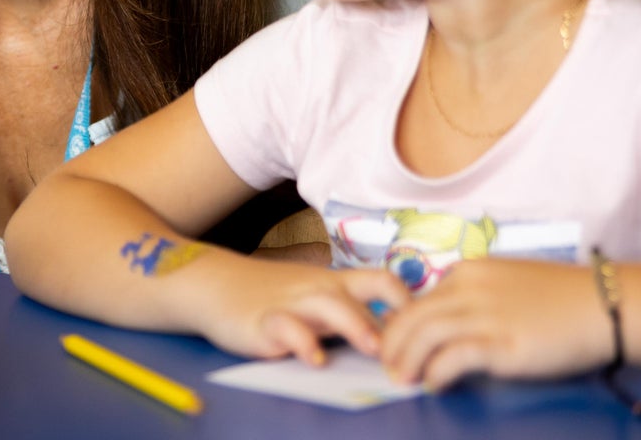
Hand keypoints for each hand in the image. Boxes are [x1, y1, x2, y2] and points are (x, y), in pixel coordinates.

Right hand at [200, 260, 410, 364]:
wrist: (213, 283)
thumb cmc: (270, 295)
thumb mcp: (313, 297)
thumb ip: (348, 313)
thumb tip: (398, 340)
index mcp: (336, 284)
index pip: (383, 282)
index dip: (410, 303)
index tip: (427, 331)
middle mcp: (319, 290)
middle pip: (363, 293)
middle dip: (390, 321)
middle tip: (410, 351)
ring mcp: (292, 304)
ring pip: (330, 305)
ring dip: (355, 325)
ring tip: (372, 348)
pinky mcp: (264, 322)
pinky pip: (286, 328)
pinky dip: (302, 341)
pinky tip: (314, 359)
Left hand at [381, 258, 612, 389]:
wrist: (605, 306)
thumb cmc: (562, 299)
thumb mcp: (508, 284)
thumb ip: (477, 298)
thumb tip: (453, 325)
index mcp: (468, 273)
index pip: (419, 299)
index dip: (402, 325)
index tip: (396, 344)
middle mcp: (469, 290)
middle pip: (412, 316)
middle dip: (392, 343)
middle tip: (388, 366)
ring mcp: (485, 316)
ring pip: (425, 334)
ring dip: (406, 360)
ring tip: (403, 379)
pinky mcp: (503, 343)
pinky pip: (454, 357)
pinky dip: (436, 372)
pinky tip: (435, 385)